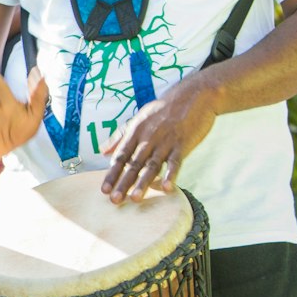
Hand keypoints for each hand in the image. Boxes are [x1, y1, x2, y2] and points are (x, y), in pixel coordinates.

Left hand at [100, 73, 220, 201]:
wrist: (193, 95)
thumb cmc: (164, 109)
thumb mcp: (139, 118)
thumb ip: (120, 136)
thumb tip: (102, 151)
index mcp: (136, 132)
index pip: (121, 156)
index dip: (112, 174)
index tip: (103, 190)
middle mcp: (148, 138)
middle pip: (133, 164)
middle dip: (123, 183)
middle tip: (114, 201)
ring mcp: (165, 142)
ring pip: (152, 165)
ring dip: (143, 183)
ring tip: (135, 199)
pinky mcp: (182, 144)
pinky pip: (176, 162)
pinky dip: (171, 175)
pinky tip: (166, 188)